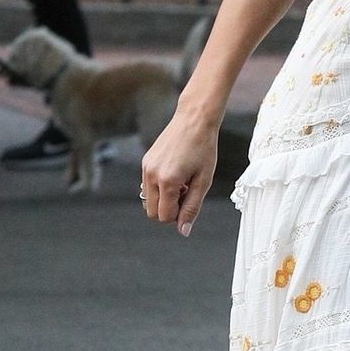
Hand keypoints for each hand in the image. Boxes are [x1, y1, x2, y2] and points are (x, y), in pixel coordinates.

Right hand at [141, 104, 218, 236]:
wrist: (194, 119)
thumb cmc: (204, 148)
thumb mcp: (204, 181)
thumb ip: (192, 207)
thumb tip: (183, 231)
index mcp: (168, 181)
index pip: (165, 216)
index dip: (179, 215)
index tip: (191, 199)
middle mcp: (152, 175)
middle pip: (153, 213)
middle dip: (170, 209)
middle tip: (187, 192)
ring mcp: (146, 168)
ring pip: (148, 201)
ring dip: (164, 199)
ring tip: (182, 183)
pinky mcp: (145, 162)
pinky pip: (147, 187)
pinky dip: (160, 188)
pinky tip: (176, 174)